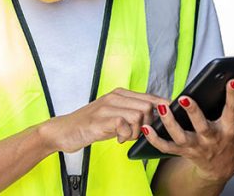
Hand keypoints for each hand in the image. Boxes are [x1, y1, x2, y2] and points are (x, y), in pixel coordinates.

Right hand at [42, 88, 166, 152]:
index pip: (149, 96)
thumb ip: (131, 113)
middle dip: (147, 124)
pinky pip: (124, 124)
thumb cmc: (91, 125)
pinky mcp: (100, 119)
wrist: (64, 130)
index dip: (162, 106)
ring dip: (136, 132)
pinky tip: (117, 139)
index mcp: (120, 94)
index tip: (169, 116)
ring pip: (138, 115)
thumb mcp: (114, 115)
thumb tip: (156, 117)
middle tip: (135, 134)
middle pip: (147, 106)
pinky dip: (125, 135)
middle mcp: (114, 97)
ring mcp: (107, 107)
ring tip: (125, 137)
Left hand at [141, 79, 233, 183]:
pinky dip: (154, 139)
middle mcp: (212, 138)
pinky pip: (165, 147)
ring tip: (161, 108)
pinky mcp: (182, 151)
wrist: (222, 167)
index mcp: (229, 129)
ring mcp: (195, 146)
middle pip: (202, 126)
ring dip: (169, 123)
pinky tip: (145, 126)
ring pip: (180, 136)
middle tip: (185, 98)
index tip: (233, 80)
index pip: (232, 111)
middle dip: (193, 113)